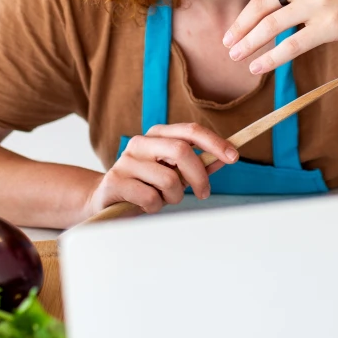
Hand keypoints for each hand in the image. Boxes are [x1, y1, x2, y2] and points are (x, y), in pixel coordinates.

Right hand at [85, 123, 238, 216]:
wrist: (103, 199)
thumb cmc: (145, 185)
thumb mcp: (174, 173)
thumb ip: (197, 165)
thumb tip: (224, 159)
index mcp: (157, 134)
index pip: (191, 131)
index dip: (214, 142)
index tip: (234, 157)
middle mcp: (141, 142)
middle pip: (181, 151)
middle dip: (199, 176)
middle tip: (203, 193)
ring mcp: (126, 160)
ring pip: (169, 179)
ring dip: (174, 197)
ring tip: (164, 200)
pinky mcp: (116, 181)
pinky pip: (151, 197)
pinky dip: (156, 207)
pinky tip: (146, 206)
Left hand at [201, 0, 337, 74]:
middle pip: (261, 1)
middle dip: (239, 23)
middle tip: (226, 40)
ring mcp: (320, 1)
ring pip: (272, 25)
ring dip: (249, 43)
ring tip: (235, 56)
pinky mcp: (331, 25)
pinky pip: (292, 44)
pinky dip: (271, 58)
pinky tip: (258, 67)